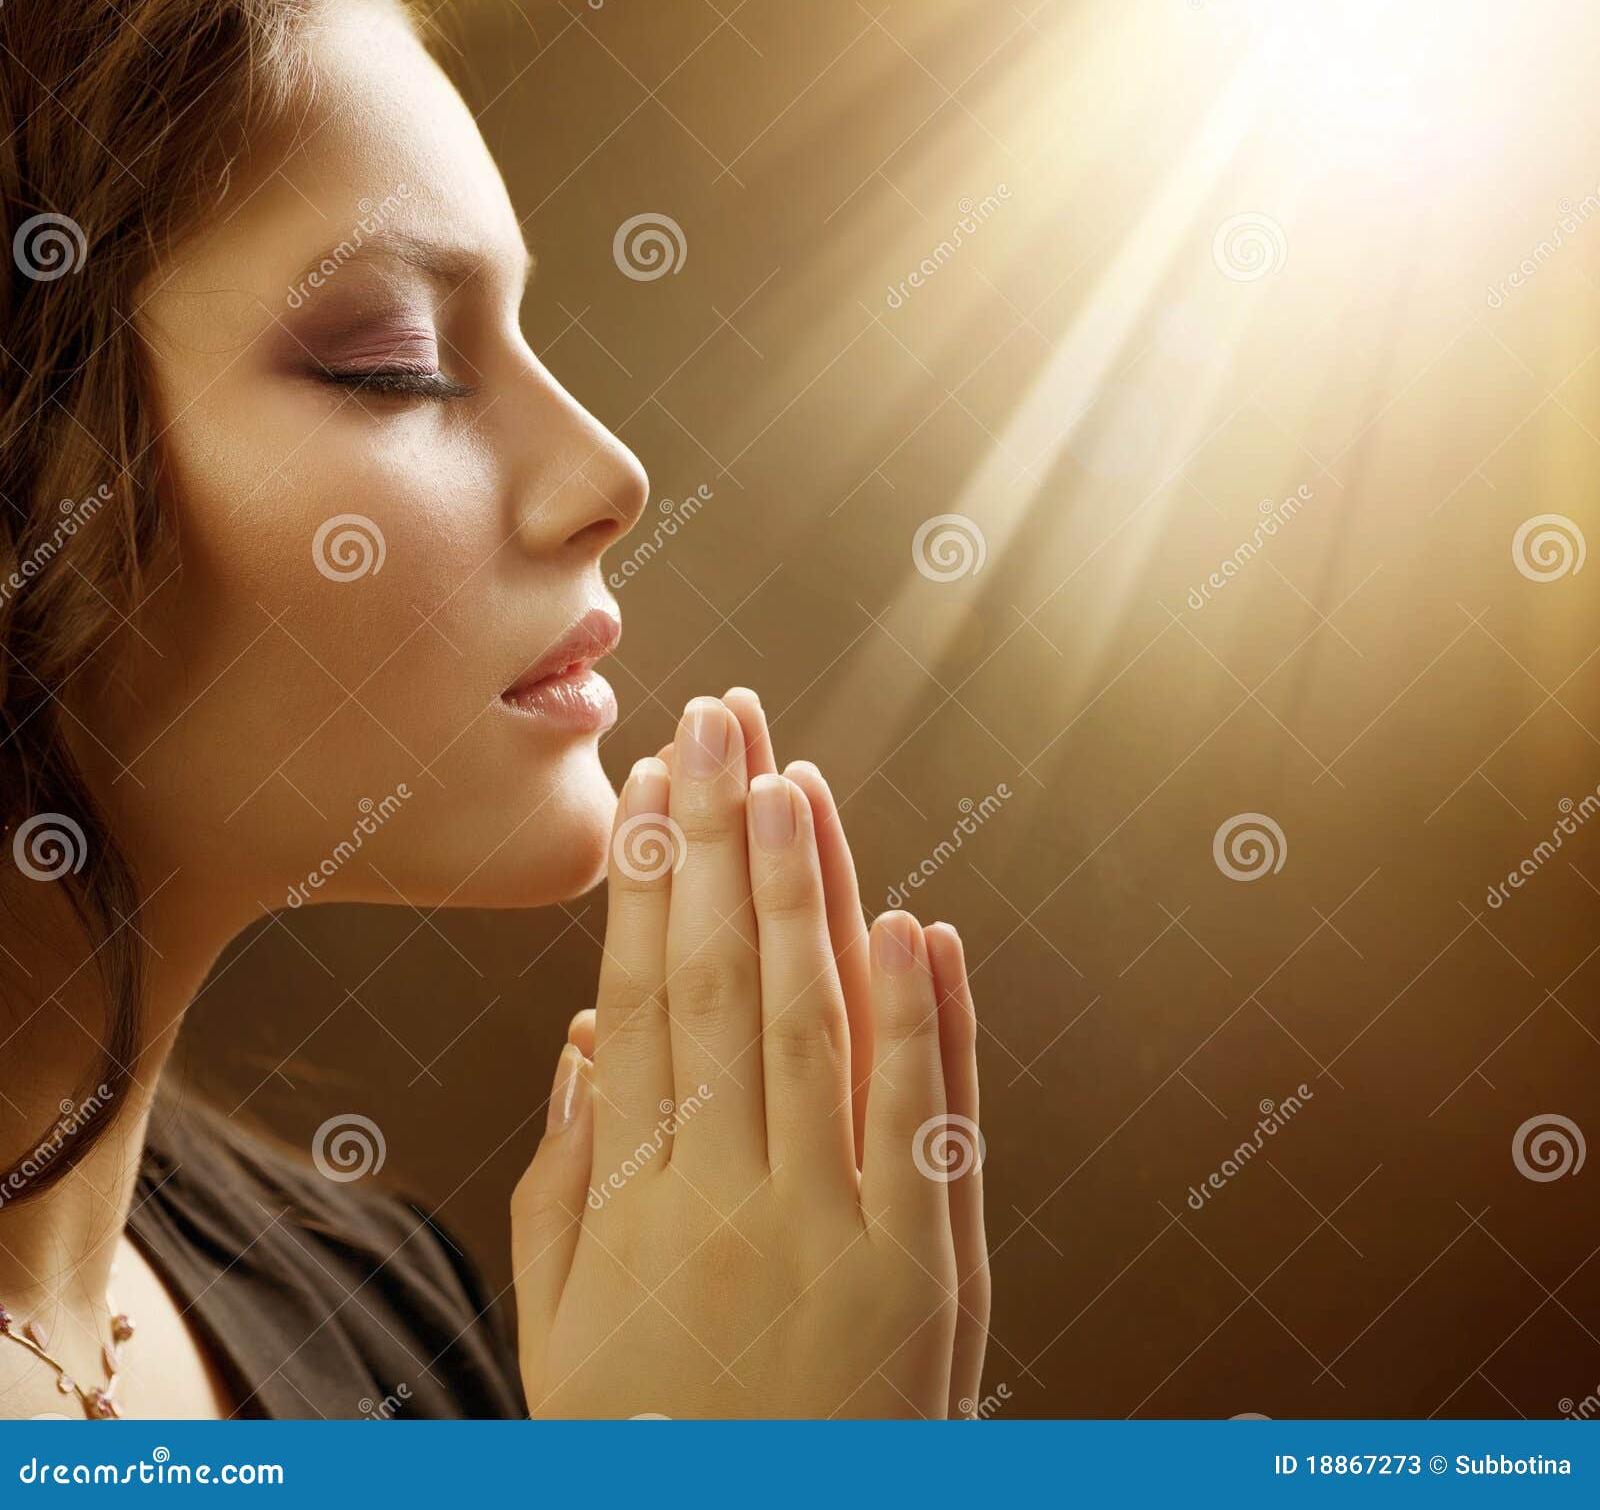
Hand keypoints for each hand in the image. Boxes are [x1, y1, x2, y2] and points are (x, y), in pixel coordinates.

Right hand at [512, 694, 988, 1416]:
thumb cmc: (656, 1436)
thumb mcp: (563, 1325)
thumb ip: (561, 1178)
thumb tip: (584, 1036)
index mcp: (632, 1199)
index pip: (641, 997)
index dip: (646, 884)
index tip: (650, 785)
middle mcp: (725, 1199)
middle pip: (720, 982)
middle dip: (716, 844)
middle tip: (718, 721)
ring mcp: (829, 1234)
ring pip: (813, 1028)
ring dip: (805, 897)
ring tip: (791, 782)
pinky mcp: (924, 1277)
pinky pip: (923, 1126)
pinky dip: (924, 1021)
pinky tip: (913, 922)